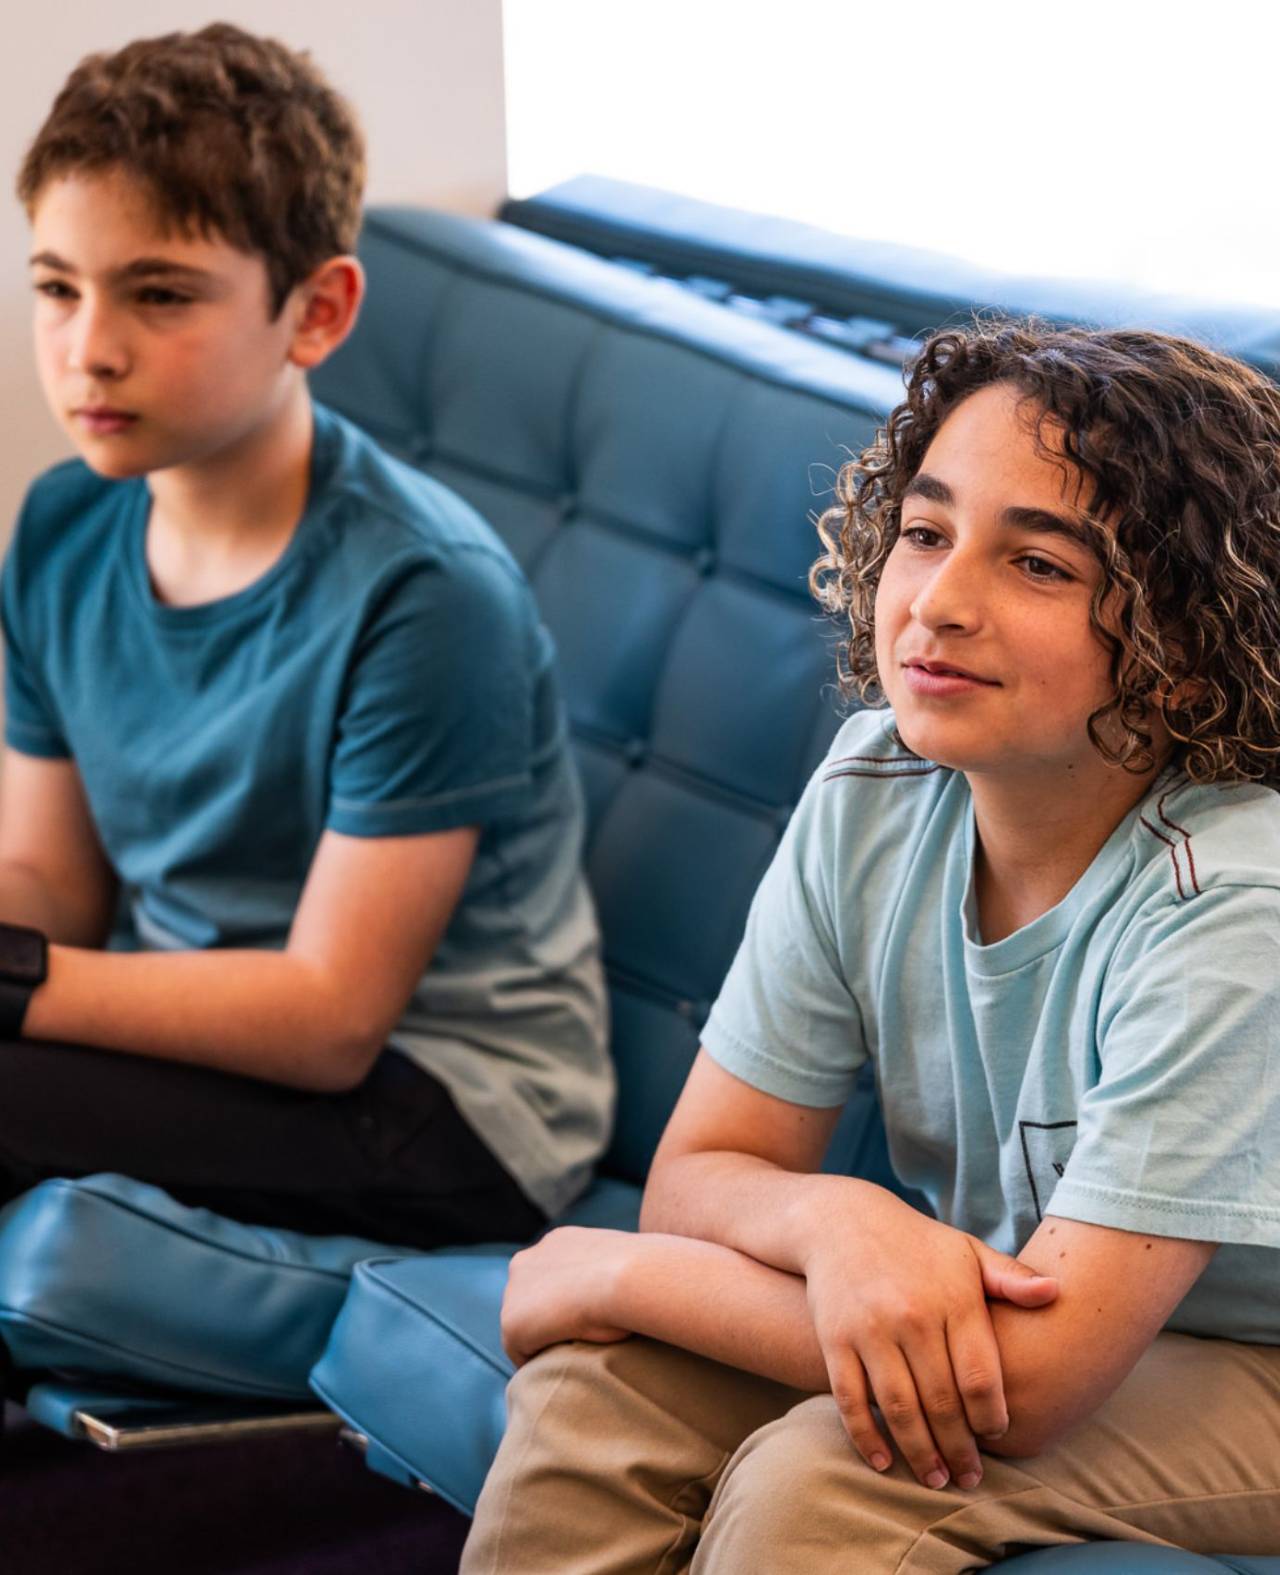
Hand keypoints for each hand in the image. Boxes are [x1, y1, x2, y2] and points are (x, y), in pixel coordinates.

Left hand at [500, 1226, 632, 1366]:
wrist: (627, 1277)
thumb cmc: (639, 1271)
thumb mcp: (624, 1260)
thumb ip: (609, 1268)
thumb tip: (626, 1281)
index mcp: (557, 1241)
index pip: (551, 1276)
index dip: (566, 1300)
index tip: (585, 1319)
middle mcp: (528, 1259)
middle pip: (530, 1298)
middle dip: (547, 1318)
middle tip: (576, 1342)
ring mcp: (515, 1292)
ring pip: (523, 1325)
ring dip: (542, 1340)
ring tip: (570, 1359)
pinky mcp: (512, 1324)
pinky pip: (520, 1352)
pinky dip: (536, 1363)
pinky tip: (559, 1371)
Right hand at [800, 1185, 1057, 1489]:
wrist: (842, 1221)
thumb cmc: (917, 1245)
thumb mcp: (966, 1251)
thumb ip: (1010, 1278)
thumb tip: (1057, 1293)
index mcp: (952, 1299)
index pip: (980, 1377)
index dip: (992, 1418)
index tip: (998, 1437)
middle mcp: (911, 1316)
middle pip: (942, 1402)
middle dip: (959, 1449)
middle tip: (970, 1478)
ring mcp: (869, 1329)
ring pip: (899, 1407)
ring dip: (919, 1452)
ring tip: (935, 1479)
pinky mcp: (835, 1339)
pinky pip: (850, 1399)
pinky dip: (866, 1436)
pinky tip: (883, 1462)